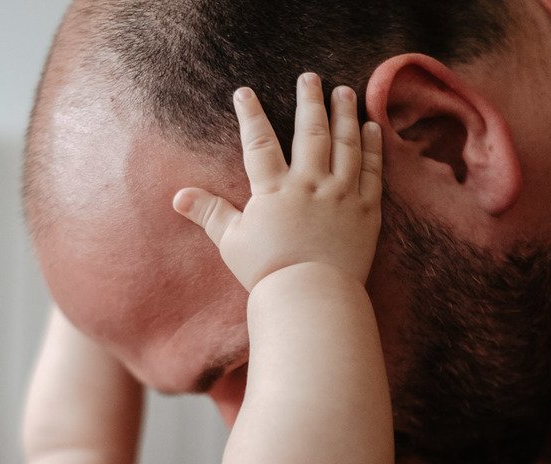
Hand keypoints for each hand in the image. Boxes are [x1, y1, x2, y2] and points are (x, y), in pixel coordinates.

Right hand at [173, 72, 381, 290]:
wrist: (310, 298)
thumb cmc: (267, 273)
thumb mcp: (231, 242)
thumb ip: (209, 213)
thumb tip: (178, 196)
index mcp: (274, 191)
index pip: (259, 142)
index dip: (250, 114)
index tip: (244, 92)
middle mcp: (310, 185)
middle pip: (311, 131)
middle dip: (310, 100)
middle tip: (310, 77)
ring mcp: (342, 195)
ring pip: (346, 144)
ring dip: (345, 114)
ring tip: (344, 92)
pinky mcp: (367, 211)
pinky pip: (372, 171)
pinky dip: (372, 147)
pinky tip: (371, 128)